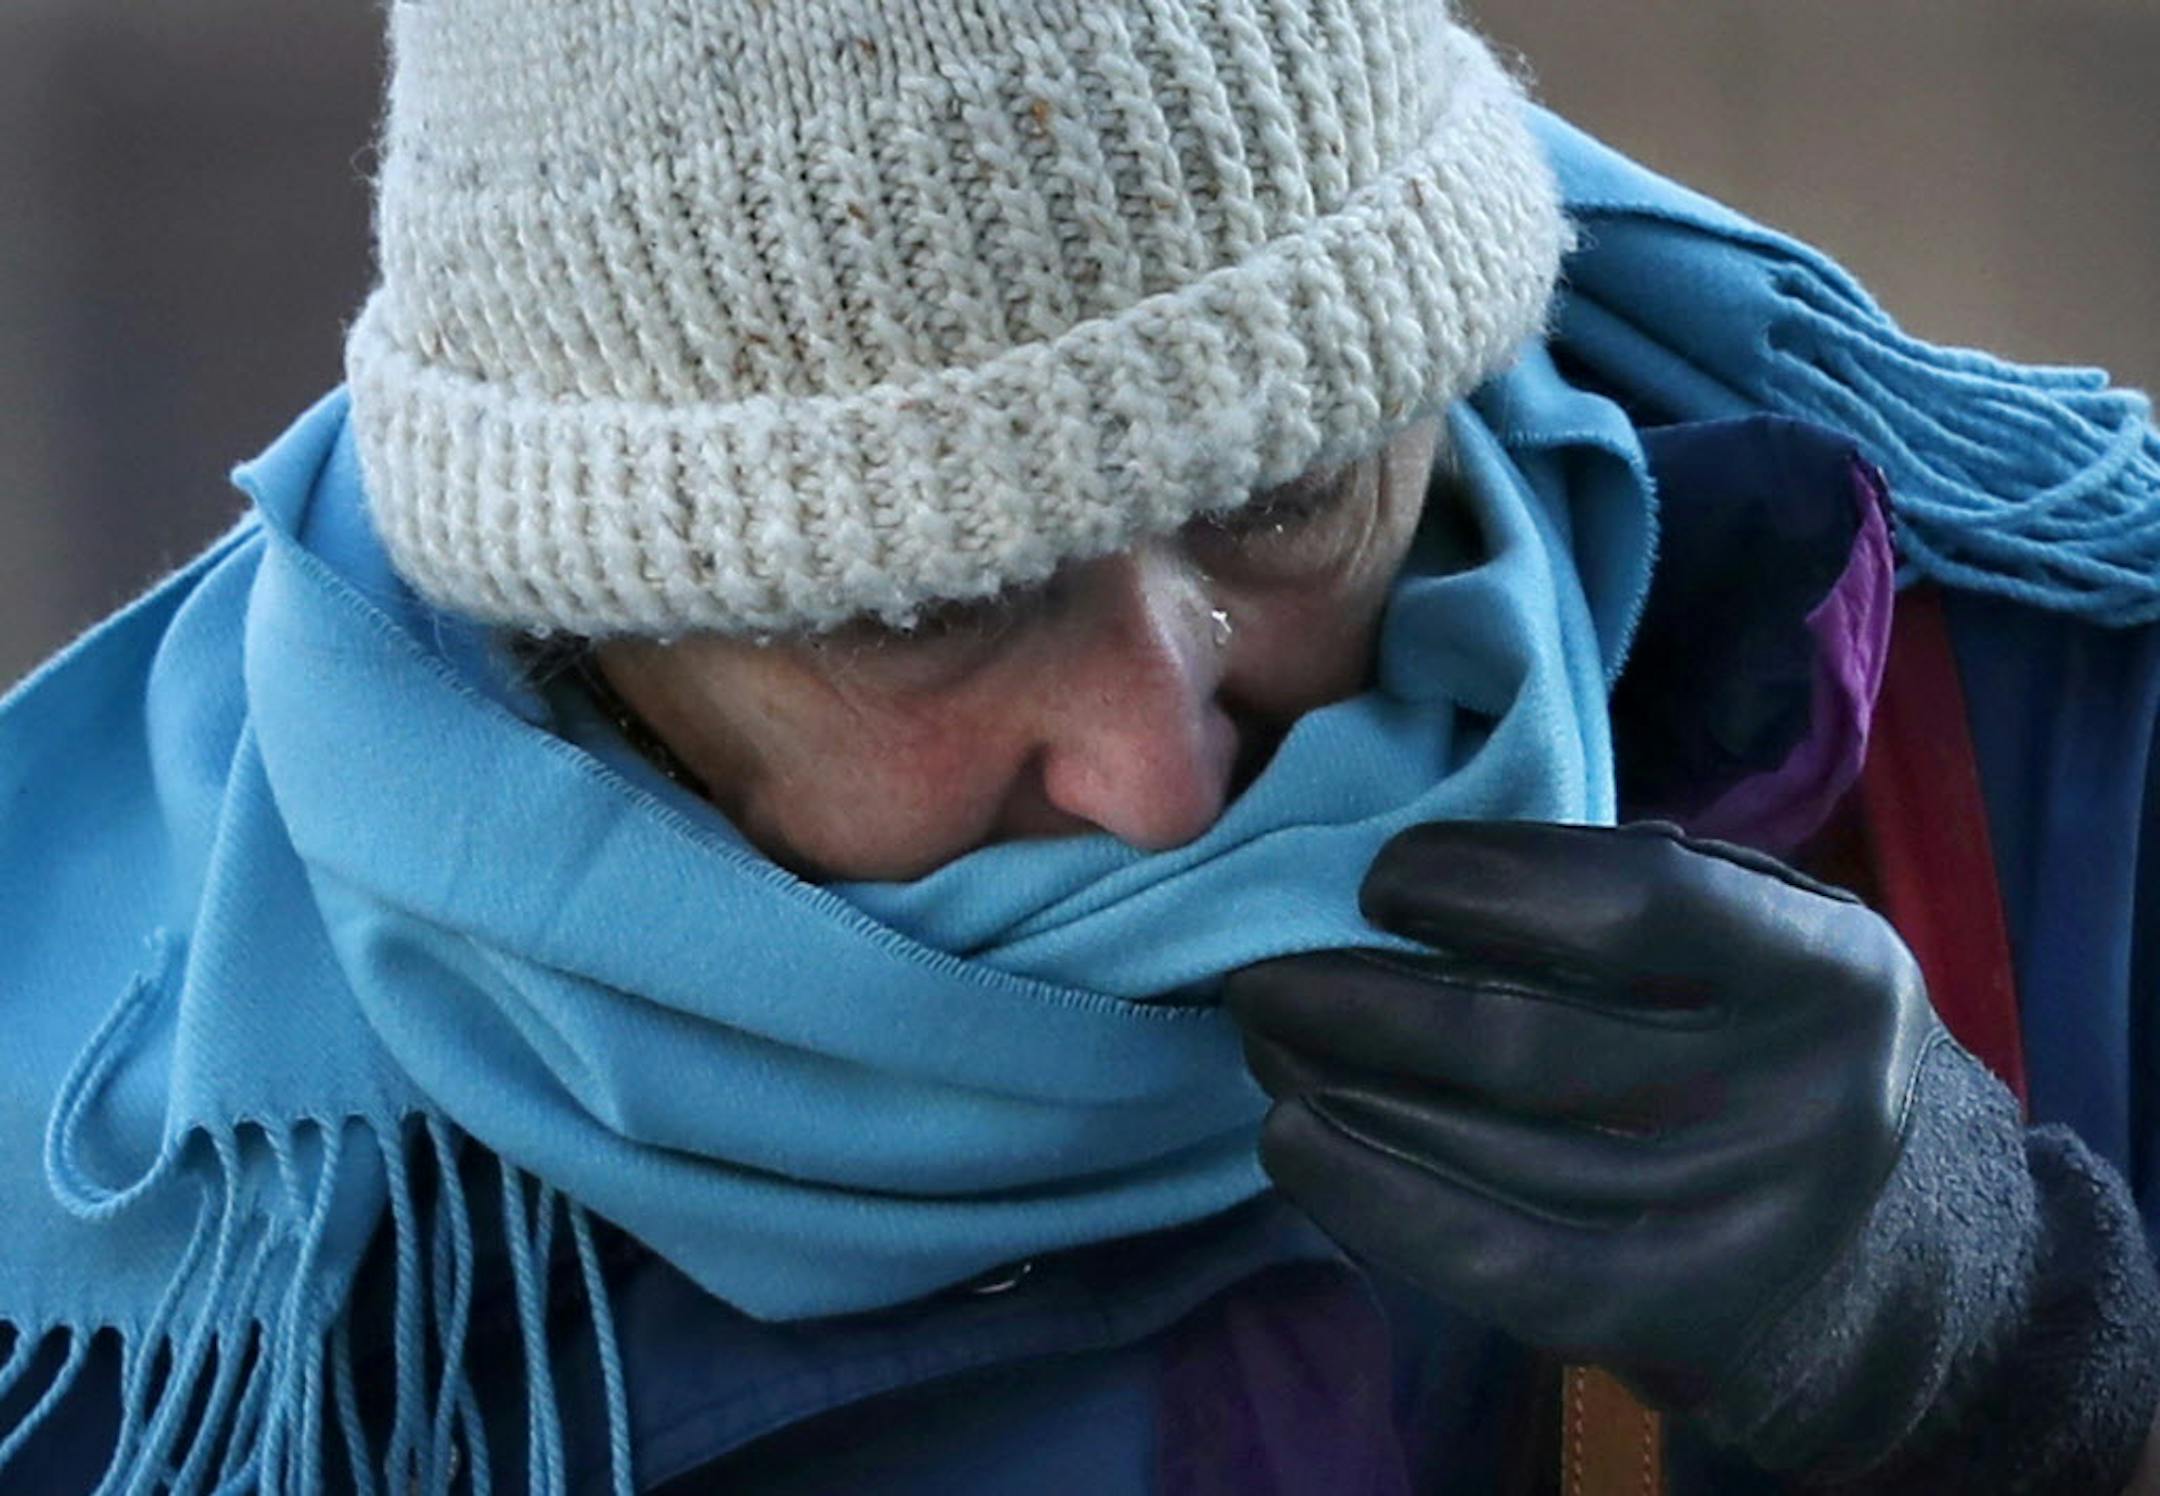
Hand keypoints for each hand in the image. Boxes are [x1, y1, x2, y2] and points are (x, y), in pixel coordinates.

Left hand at [1227, 820, 2159, 1484]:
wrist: (1903, 1254)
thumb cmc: (1781, 1046)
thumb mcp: (1768, 939)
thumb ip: (1639, 892)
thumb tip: (1419, 874)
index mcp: (1830, 967)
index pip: (1635, 901)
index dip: (1484, 882)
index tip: (1381, 877)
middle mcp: (1802, 1099)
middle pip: (1529, 1040)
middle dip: (1359, 1000)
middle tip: (1259, 971)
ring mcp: (1740, 1224)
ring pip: (1493, 1153)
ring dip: (1342, 1092)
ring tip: (1263, 1044)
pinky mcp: (1678, 1321)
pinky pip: (1498, 1267)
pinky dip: (1376, 1203)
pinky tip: (1297, 1145)